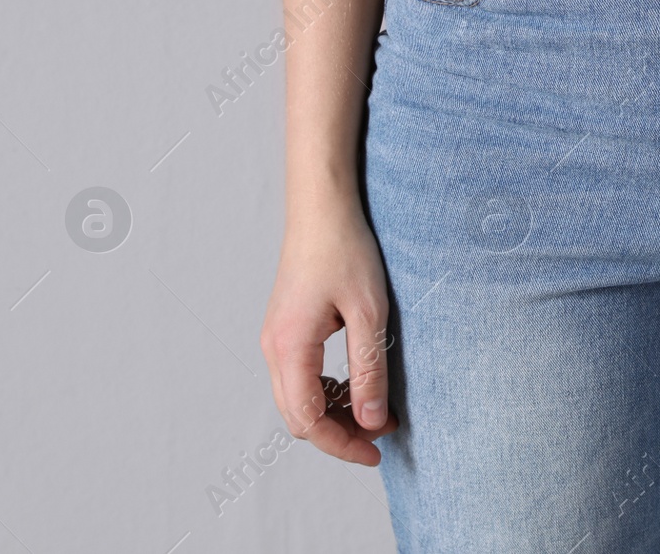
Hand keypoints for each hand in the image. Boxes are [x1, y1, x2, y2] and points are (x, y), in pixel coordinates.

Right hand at [259, 195, 397, 465]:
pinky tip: (359, 384)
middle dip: (340, 433)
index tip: (379, 452)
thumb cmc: (347, 251)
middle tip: (385, 432)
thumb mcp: (369, 313)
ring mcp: (276, 339)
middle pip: (299, 417)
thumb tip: (372, 423)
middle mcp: (274, 348)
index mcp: (290, 348)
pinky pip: (300, 378)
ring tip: (379, 409)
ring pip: (298, 400)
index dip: (343, 445)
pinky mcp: (286, 330)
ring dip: (335, 413)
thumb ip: (369, 370)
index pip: (308, 421)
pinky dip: (328, 391)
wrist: (323, 207)